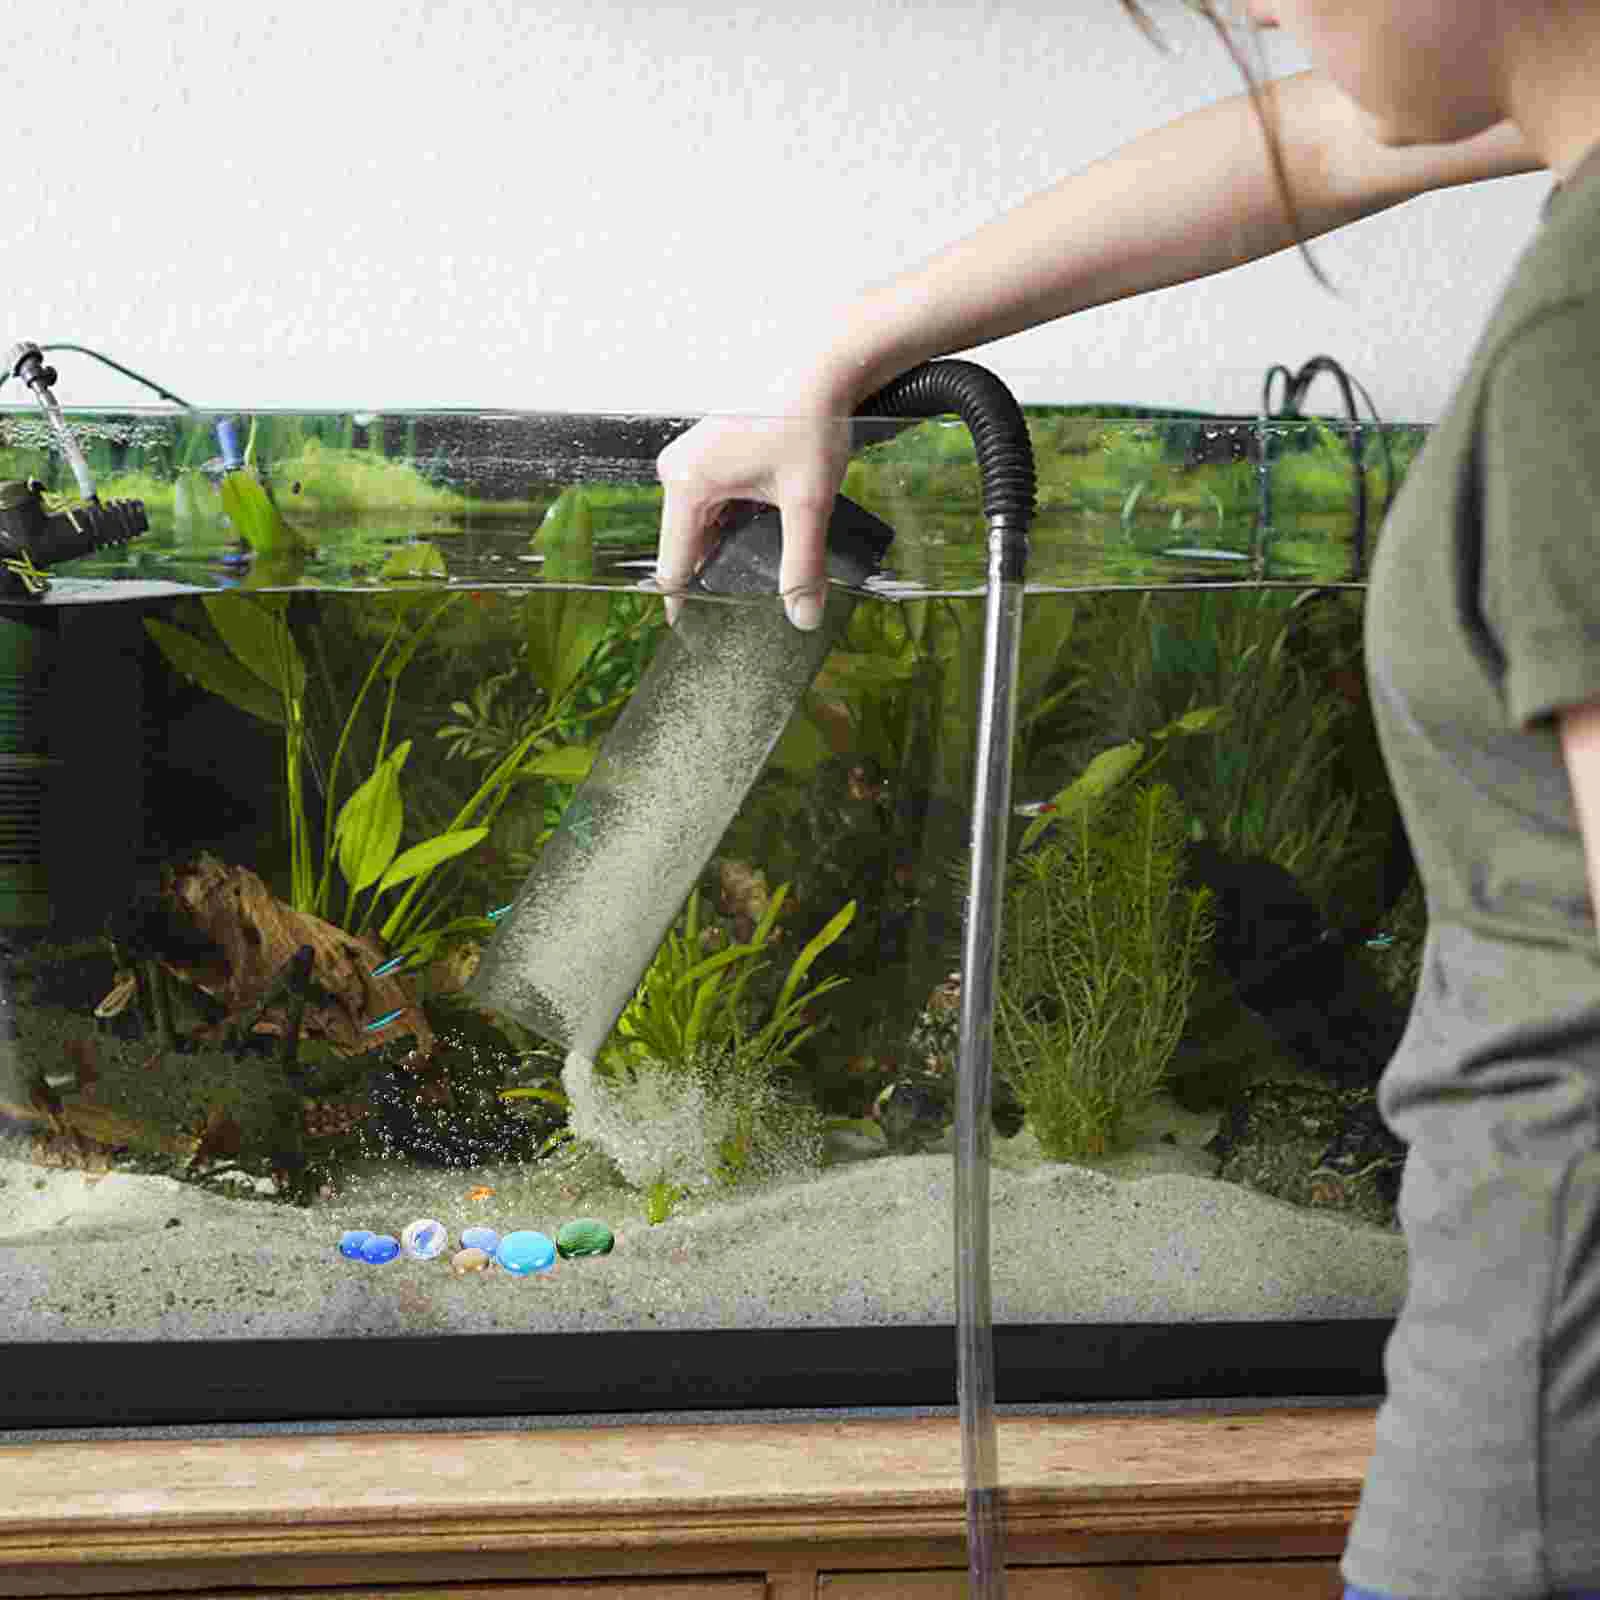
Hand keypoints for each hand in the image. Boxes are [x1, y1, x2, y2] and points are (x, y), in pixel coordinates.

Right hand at [654, 410, 851, 629]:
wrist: (824, 370)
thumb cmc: (809, 420)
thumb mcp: (808, 502)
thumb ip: (803, 564)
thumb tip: (803, 616)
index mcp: (687, 483)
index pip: (673, 564)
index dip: (685, 603)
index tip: (695, 633)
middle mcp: (679, 470)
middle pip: (688, 546)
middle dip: (718, 573)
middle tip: (750, 603)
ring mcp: (691, 459)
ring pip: (703, 527)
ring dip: (731, 547)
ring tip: (764, 563)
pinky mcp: (709, 453)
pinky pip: (713, 504)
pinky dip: (736, 523)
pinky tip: (765, 530)